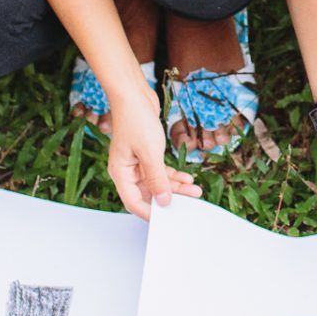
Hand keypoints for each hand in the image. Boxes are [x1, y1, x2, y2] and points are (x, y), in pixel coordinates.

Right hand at [104, 92, 201, 219]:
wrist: (134, 96)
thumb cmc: (135, 120)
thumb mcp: (150, 153)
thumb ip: (157, 179)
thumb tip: (163, 201)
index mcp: (121, 173)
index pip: (134, 202)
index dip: (151, 213)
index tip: (168, 219)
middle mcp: (128, 171)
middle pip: (149, 194)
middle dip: (170, 198)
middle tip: (191, 203)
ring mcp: (137, 163)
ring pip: (158, 182)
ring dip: (176, 187)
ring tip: (195, 190)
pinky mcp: (147, 154)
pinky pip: (161, 171)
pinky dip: (173, 175)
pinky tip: (188, 177)